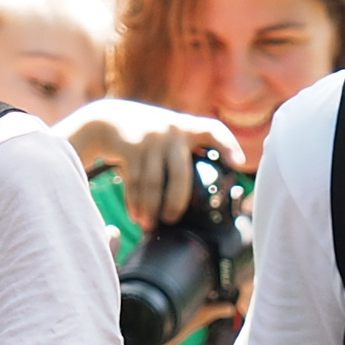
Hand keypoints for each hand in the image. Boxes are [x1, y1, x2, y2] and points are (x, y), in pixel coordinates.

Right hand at [62, 96, 238, 230]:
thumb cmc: (144, 136)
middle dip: (176, 202)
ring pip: (153, 183)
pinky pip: (134, 182)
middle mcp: (171, 131)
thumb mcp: (167, 133)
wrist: (105, 120)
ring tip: (149, 225)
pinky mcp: (130, 146)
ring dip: (150, 208)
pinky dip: (134, 202)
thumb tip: (202, 194)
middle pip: (180, 176)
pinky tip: (136, 215)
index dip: (229, 145)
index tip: (239, 164)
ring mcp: (150, 138)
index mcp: (186, 128)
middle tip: (172, 220)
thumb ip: (182, 153)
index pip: (213, 130)